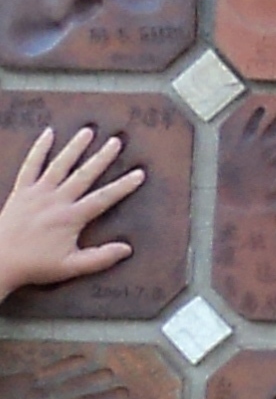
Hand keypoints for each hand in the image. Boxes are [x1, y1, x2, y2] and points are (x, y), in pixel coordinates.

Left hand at [0, 127, 141, 301]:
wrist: (0, 260)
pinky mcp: (21, 191)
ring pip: (60, 165)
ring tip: (88, 132)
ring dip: (75, 147)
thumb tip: (127, 249)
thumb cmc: (35, 266)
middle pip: (84, 175)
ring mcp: (37, 193)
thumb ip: (100, 258)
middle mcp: (56, 200)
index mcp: (71, 217)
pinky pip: (30, 165)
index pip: (103, 198)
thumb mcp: (71, 267)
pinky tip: (48, 134)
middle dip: (102, 158)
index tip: (139, 173)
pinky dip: (39, 149)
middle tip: (116, 141)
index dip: (123, 186)